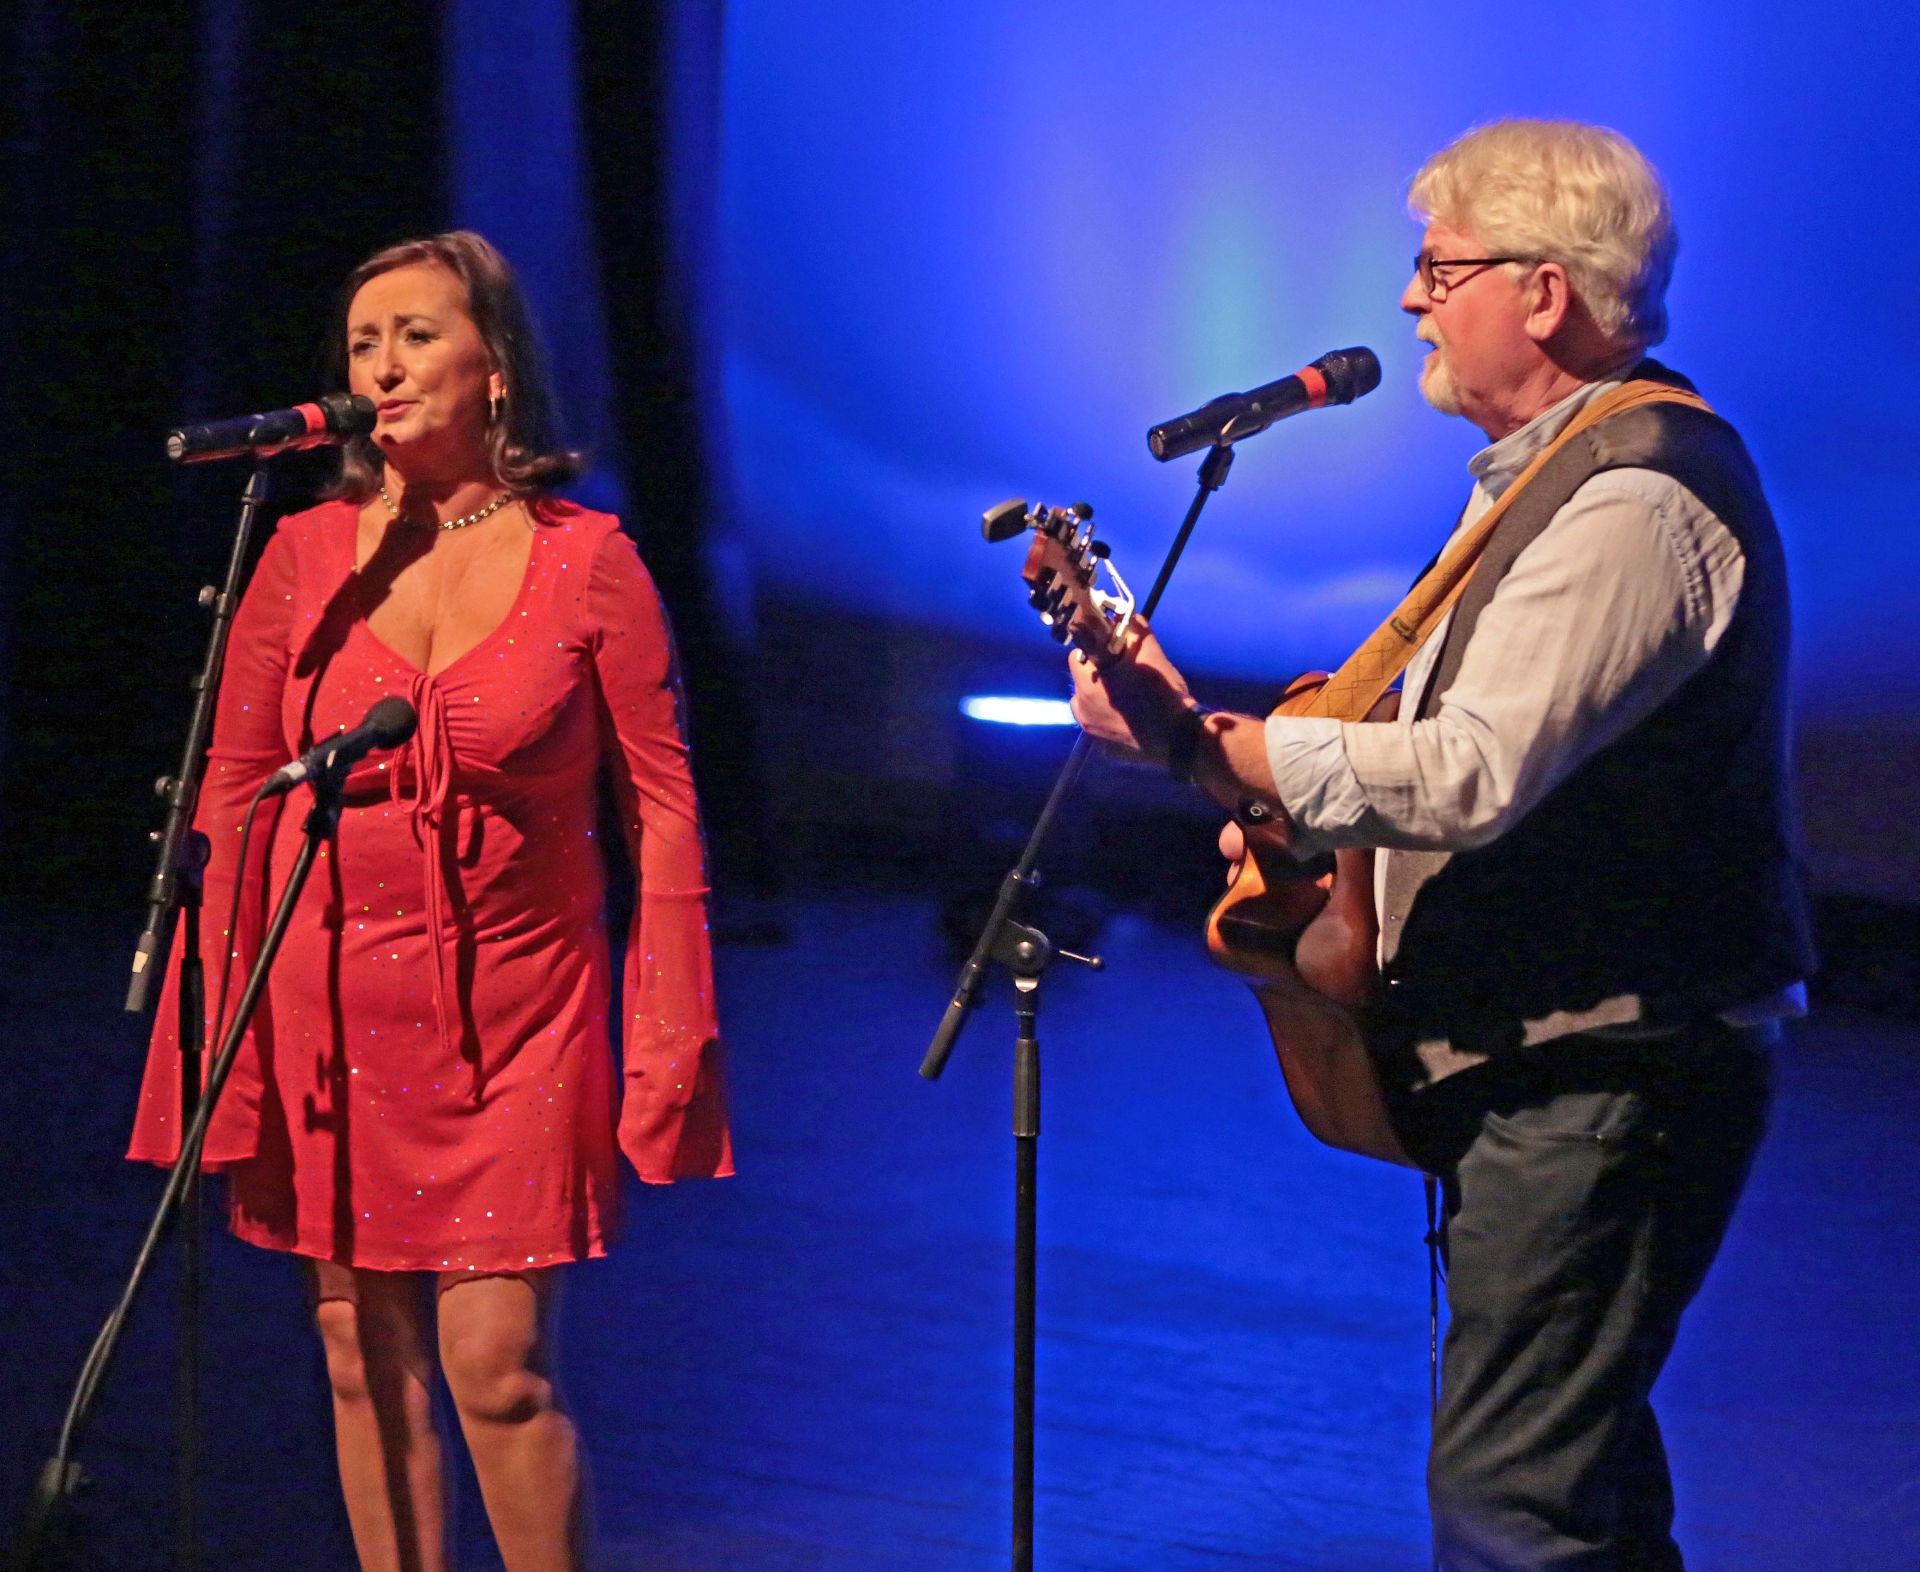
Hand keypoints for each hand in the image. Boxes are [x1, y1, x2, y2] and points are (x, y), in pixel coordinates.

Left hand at [1067, 623, 1192, 764]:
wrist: (1177, 738)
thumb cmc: (1164, 694)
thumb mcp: (1152, 656)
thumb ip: (1136, 632)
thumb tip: (1129, 617)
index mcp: (1092, 678)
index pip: (1079, 648)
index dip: (1095, 643)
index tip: (1108, 646)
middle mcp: (1082, 701)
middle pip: (1081, 673)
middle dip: (1097, 668)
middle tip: (1122, 671)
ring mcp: (1087, 723)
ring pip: (1084, 696)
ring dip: (1097, 691)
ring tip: (1124, 694)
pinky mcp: (1095, 740)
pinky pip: (1091, 716)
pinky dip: (1102, 711)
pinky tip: (1122, 712)